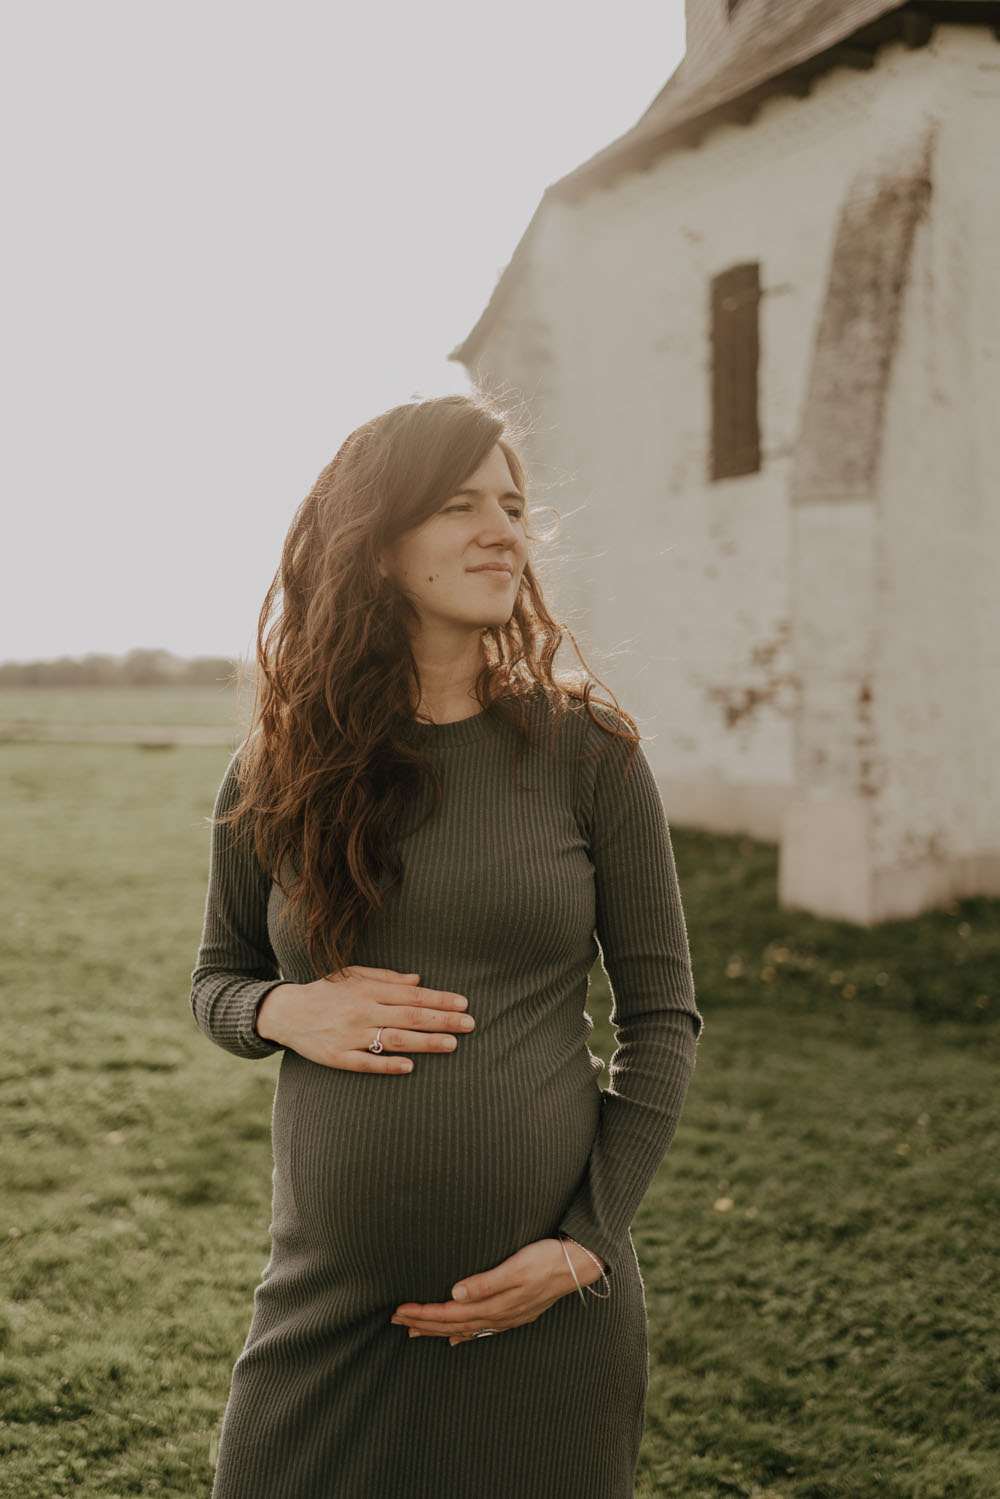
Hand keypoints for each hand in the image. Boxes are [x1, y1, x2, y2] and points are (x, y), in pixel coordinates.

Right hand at [255, 965, 474, 1072]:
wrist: (287, 1012)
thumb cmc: (327, 991)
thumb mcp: (354, 975)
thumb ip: (387, 978)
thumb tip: (419, 980)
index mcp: (368, 990)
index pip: (412, 995)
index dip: (439, 999)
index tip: (463, 1003)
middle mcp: (361, 1011)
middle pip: (409, 1017)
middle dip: (442, 1020)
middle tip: (470, 1024)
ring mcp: (350, 1035)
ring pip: (394, 1039)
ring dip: (425, 1042)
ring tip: (452, 1044)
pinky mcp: (338, 1057)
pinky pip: (366, 1062)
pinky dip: (388, 1064)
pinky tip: (411, 1067)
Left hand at [390, 1238, 607, 1344]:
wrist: (576, 1265)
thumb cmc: (545, 1259)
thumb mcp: (516, 1267)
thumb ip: (485, 1282)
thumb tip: (454, 1294)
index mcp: (494, 1305)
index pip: (449, 1313)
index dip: (423, 1314)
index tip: (398, 1310)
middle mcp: (497, 1316)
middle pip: (452, 1324)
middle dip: (422, 1323)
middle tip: (394, 1320)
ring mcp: (506, 1317)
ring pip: (464, 1328)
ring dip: (438, 1329)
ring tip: (414, 1330)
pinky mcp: (513, 1312)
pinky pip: (481, 1329)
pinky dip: (464, 1334)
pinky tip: (455, 1339)